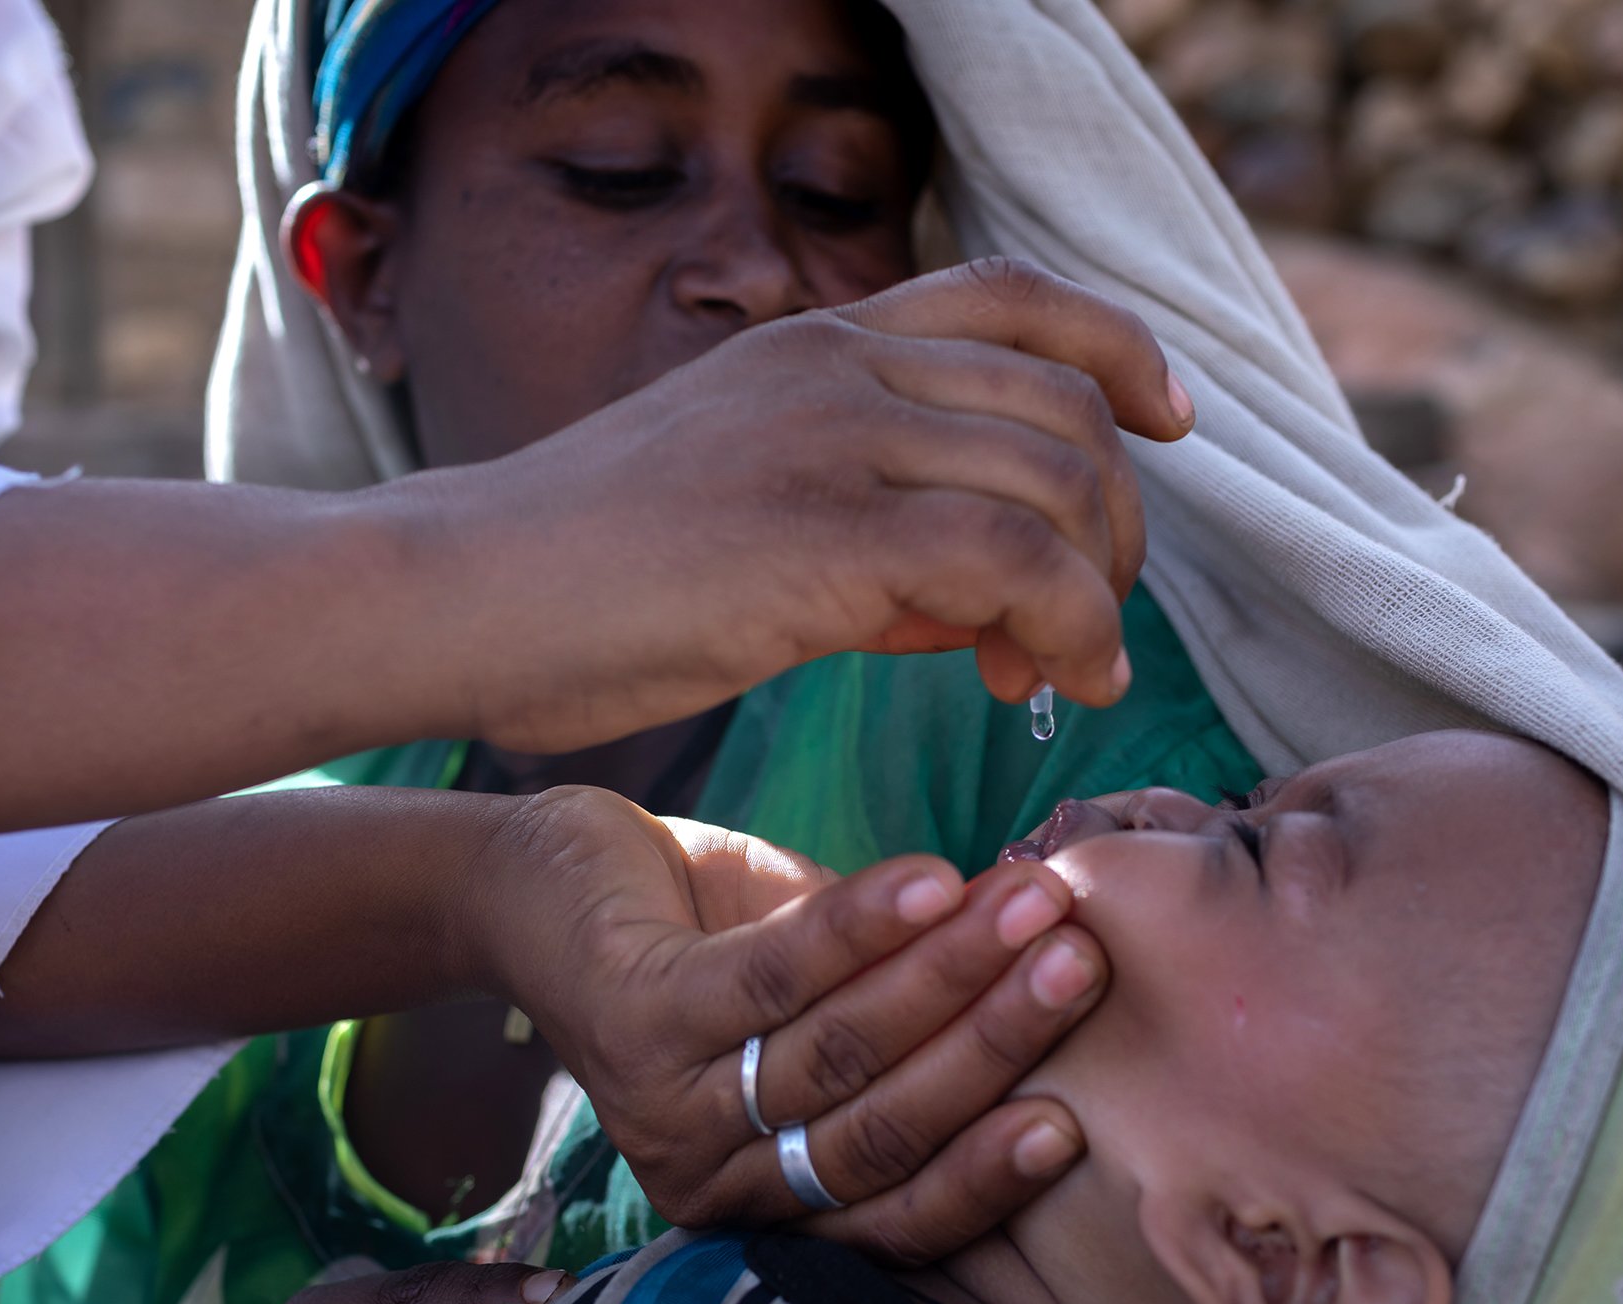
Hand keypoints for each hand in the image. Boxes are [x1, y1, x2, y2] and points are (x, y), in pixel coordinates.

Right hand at [411, 258, 1193, 753]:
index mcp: (813, 341)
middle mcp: (837, 364)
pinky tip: (1039, 686)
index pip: (1014, 299)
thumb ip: (864, 531)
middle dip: (1114, 521)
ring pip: (1058, 479)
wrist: (454, 594)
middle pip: (1065, 405)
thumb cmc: (579, 580)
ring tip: (1062, 670)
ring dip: (1097, 587)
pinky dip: (1066, 625)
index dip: (1117, 349)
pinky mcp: (825, 531)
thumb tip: (977, 600)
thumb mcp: (737, 508)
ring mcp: (832, 437)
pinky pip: (1014, 560)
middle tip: (1085, 622)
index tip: (1168, 420)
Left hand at [479, 786, 1106, 1264]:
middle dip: (995, 1047)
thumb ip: (910, 1008)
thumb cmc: (703, 944)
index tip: (1073, 1126)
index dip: (986, 1174)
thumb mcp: (813, 1000)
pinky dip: (862, 926)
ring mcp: (664, 1101)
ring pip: (837, 1052)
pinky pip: (772, 975)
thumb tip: (1053, 970)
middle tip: (1079, 966)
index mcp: (762, 1195)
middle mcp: (709, 1176)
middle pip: (878, 1130)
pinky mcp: (634, 1013)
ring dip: (950, 972)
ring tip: (1032, 905)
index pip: (892, 1213)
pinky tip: (934, 879)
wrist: (543, 886)